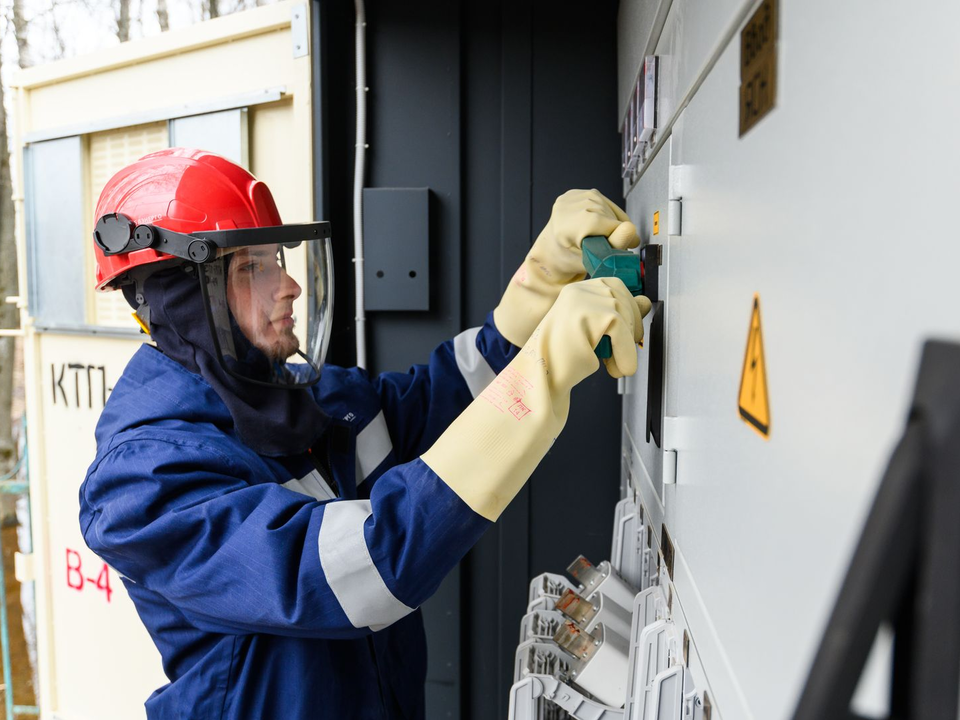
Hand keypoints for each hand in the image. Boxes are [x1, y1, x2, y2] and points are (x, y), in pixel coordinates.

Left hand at [494, 189, 638, 347]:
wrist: (552, 249)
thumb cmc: (569, 259)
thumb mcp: (593, 260)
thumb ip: (614, 245)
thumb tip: (630, 229)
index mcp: (568, 225)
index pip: (609, 225)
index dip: (618, 238)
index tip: (614, 249)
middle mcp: (569, 206)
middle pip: (611, 216)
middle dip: (614, 232)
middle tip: (601, 246)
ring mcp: (573, 197)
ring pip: (610, 209)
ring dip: (612, 224)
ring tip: (596, 236)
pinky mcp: (578, 192)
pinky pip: (605, 202)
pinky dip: (607, 215)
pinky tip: (595, 225)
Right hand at [528, 278, 651, 393]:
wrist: (541, 377)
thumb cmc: (562, 358)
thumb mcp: (594, 331)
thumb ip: (620, 313)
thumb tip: (646, 302)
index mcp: (577, 290)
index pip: (615, 288)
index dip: (626, 313)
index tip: (623, 336)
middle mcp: (580, 290)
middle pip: (624, 299)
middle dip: (629, 330)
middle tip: (617, 355)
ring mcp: (584, 300)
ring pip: (625, 316)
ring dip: (626, 347)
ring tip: (614, 365)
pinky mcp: (591, 315)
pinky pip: (623, 332)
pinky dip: (625, 354)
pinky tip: (617, 368)